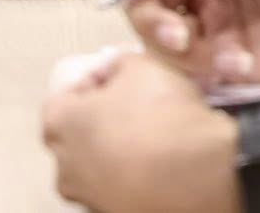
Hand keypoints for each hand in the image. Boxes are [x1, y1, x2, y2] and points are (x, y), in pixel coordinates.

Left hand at [42, 51, 236, 212]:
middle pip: (82, 124)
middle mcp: (65, 165)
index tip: (122, 71)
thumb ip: (117, 61)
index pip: (69, 85)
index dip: (100, 72)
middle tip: (140, 96)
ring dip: (122, 140)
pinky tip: (163, 153)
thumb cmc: (165, 123)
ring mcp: (88, 194)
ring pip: (101, 155)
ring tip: (157, 125)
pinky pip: (121, 179)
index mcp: (59, 123)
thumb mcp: (142, 64)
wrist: (199, 176)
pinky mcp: (113, 210)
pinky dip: (137, 166)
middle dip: (108, 109)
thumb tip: (116, 67)